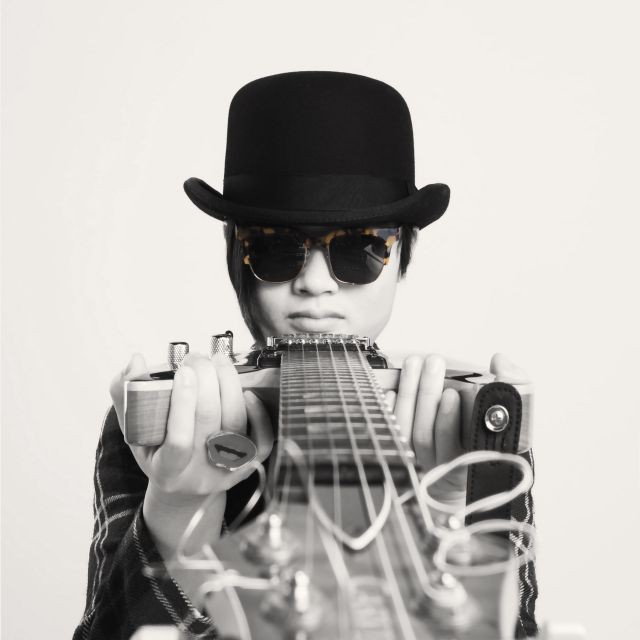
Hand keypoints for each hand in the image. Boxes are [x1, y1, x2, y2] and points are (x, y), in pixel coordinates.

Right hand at [109, 352, 273, 498]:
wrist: (184, 486)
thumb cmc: (158, 451)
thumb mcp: (134, 430)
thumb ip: (127, 394)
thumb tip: (135, 361)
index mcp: (166, 471)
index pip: (178, 441)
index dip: (183, 404)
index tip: (183, 371)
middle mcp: (198, 475)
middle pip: (209, 423)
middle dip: (206, 381)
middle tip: (197, 358)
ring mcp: (226, 471)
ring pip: (235, 424)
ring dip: (230, 385)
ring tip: (218, 362)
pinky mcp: (248, 465)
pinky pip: (261, 440)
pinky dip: (258, 414)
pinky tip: (247, 392)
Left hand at [385, 353, 528, 503]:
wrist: (461, 468)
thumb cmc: (482, 431)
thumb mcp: (506, 410)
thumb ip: (513, 383)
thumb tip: (500, 360)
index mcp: (473, 457)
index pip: (461, 443)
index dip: (450, 419)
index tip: (451, 393)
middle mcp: (446, 465)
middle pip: (427, 434)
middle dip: (427, 395)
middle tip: (432, 363)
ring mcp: (423, 464)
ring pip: (409, 433)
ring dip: (409, 395)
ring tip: (414, 364)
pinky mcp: (405, 459)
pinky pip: (393, 437)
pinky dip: (391, 411)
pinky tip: (392, 389)